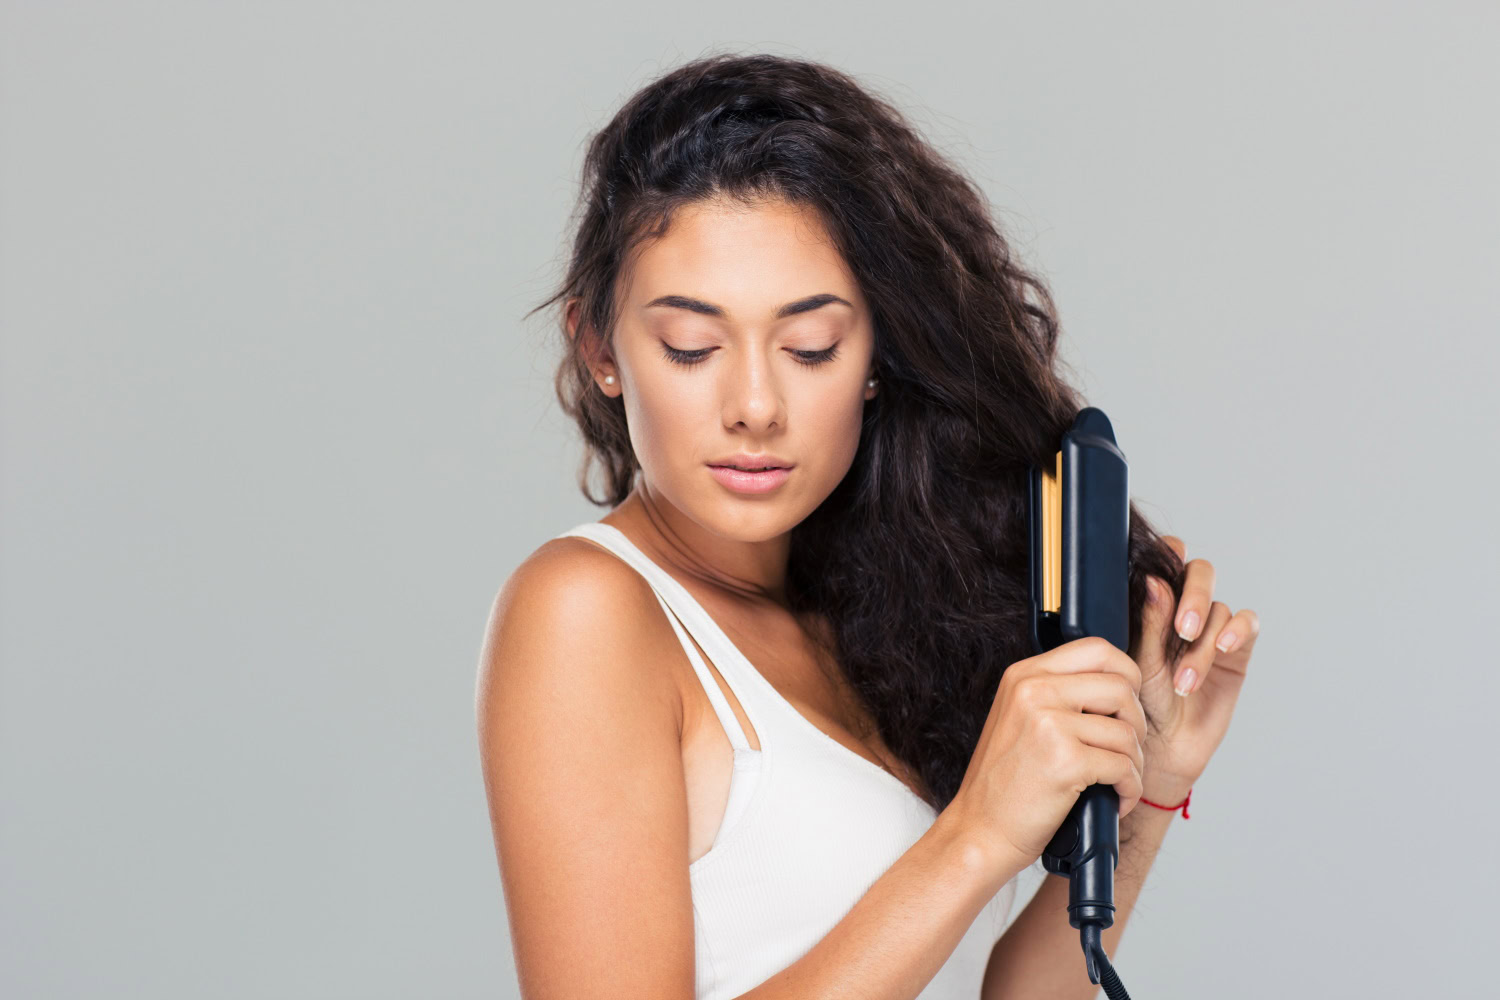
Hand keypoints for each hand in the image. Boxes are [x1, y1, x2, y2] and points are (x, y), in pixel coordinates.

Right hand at [950, 636, 1146, 864]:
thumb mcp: (1020, 719)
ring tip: (1119, 781)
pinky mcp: (1065, 761)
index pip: (1096, 648)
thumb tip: (1120, 686)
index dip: (1126, 673)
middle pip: (1121, 686)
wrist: (979, 830)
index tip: (1126, 704)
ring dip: (1135, 762)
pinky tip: (1116, 801)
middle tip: (1126, 747)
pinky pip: (1124, 767)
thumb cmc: (1005, 782)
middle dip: (1137, 721)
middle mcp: (1034, 690)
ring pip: (1127, 731)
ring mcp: (1048, 723)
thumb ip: (1058, 694)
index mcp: (1024, 675)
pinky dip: (1130, 789)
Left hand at [1134, 536, 1258, 800]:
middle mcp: (1183, 610)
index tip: (1166, 566)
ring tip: (1186, 680)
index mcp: (1152, 603)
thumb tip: (1155, 581)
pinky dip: (1238, 631)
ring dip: (1204, 644)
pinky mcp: (1237, 651)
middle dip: (1194, 597)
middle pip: (1200, 573)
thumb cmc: (1139, 704)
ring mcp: (1211, 629)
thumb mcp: (1139, 662)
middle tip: (1184, 629)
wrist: (1161, 748)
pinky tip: (1223, 648)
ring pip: (1219, 610)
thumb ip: (1149, 622)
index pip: (1165, 560)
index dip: (1169, 553)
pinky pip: (1247, 624)